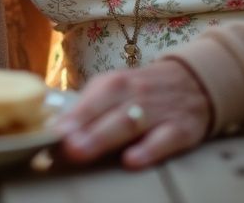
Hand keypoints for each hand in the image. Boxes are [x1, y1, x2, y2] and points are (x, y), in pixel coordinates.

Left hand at [54, 58, 211, 167]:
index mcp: (114, 83)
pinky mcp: (181, 130)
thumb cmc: (142, 90)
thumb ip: (89, 108)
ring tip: (81, 151)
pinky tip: (130, 161)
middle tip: (62, 145)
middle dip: (83, 128)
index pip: (89, 100)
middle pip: (106, 111)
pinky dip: (148, 150)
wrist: (193, 81)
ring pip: (129, 123)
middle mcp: (134, 94)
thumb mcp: (115, 90)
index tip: (50, 133)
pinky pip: (164, 140)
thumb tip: (56, 129)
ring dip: (103, 137)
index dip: (70, 118)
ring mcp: (158, 112)